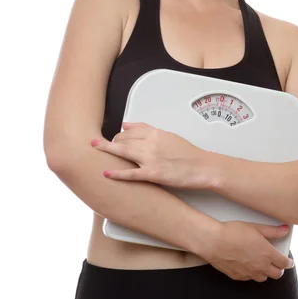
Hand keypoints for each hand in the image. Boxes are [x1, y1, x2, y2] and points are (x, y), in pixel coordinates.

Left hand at [91, 122, 210, 188]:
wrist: (203, 167)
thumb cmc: (188, 153)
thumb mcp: (168, 135)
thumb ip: (147, 129)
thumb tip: (128, 124)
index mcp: (155, 133)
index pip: (129, 130)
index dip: (118, 135)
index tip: (112, 138)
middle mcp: (151, 143)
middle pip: (123, 140)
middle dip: (109, 143)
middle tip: (100, 145)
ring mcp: (151, 159)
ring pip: (123, 152)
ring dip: (107, 151)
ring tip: (94, 150)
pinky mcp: (153, 174)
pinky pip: (130, 173)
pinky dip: (116, 173)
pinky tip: (106, 173)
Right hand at [200, 220, 293, 281]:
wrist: (214, 242)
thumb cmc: (234, 232)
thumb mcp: (256, 227)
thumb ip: (272, 231)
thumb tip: (285, 229)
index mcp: (268, 254)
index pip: (285, 263)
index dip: (288, 262)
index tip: (288, 261)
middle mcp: (261, 266)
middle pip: (277, 274)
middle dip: (279, 269)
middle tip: (276, 262)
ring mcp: (249, 273)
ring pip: (263, 278)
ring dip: (265, 272)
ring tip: (261, 263)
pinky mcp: (239, 277)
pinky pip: (249, 278)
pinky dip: (251, 273)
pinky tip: (247, 264)